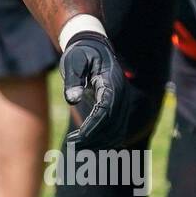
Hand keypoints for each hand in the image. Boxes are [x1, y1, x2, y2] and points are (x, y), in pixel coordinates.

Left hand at [60, 32, 128, 148]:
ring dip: (99, 143)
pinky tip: (88, 146)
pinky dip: (104, 140)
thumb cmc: (81, 54)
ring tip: (77, 148)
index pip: (105, 110)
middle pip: (113, 124)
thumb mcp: (73, 61)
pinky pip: (116, 129)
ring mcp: (123, 102)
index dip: (92, 127)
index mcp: (111, 82)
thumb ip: (73, 80)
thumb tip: (72, 100)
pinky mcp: (119, 108)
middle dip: (94, 139)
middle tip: (73, 146)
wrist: (95, 48)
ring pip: (117, 130)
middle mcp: (121, 95)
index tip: (76, 138)